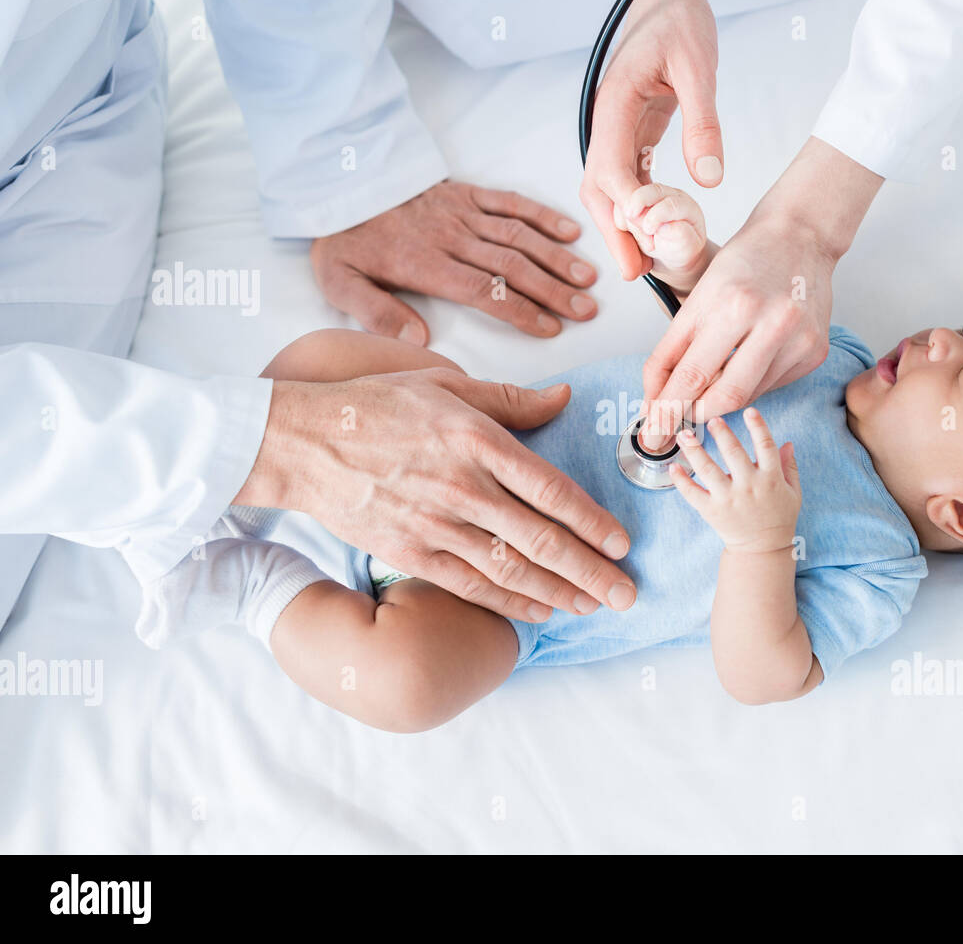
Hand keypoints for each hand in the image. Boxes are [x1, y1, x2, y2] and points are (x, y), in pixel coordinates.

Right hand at [236, 370, 637, 621]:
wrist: (302, 442)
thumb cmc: (375, 406)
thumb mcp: (444, 384)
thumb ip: (508, 399)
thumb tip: (563, 399)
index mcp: (476, 440)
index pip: (549, 488)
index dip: (591, 521)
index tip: (622, 543)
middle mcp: (462, 486)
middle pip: (541, 538)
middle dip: (590, 571)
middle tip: (627, 593)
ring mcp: (434, 524)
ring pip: (511, 568)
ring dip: (559, 592)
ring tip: (593, 605)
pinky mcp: (409, 551)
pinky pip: (470, 584)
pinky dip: (509, 602)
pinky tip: (540, 610)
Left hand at [310, 180, 598, 342]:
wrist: (337, 183)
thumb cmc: (343, 240)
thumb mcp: (340, 284)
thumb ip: (377, 314)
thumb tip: (420, 342)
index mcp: (425, 264)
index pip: (483, 291)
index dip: (520, 310)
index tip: (550, 328)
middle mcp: (451, 238)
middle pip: (511, 266)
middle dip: (553, 289)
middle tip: (586, 309)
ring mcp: (461, 212)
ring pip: (518, 236)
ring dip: (556, 257)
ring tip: (588, 278)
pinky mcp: (465, 193)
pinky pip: (509, 202)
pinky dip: (541, 216)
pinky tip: (568, 232)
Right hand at [579, 0, 722, 281]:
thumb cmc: (680, 20)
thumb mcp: (699, 66)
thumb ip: (703, 121)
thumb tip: (709, 177)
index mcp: (614, 103)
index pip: (611, 167)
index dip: (628, 207)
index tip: (647, 238)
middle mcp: (606, 121)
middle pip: (598, 188)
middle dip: (614, 231)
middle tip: (634, 271)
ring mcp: (615, 129)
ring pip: (607, 188)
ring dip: (622, 226)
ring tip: (642, 264)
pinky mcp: (630, 133)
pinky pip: (626, 177)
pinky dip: (635, 207)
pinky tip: (652, 231)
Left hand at [639, 137, 884, 450]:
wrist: (800, 237)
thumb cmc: (745, 261)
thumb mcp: (698, 296)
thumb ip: (674, 350)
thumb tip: (656, 400)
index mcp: (733, 303)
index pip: (691, 373)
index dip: (667, 409)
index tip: (652, 430)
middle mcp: (771, 322)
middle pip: (723, 397)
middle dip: (692, 415)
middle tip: (673, 423)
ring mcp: (798, 339)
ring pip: (747, 396)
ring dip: (719, 399)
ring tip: (708, 384)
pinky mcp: (815, 351)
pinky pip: (770, 386)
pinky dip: (749, 385)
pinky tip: (746, 363)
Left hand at [670, 408, 800, 553]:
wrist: (762, 549)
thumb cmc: (779, 517)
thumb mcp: (793, 492)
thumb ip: (789, 466)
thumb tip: (787, 442)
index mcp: (771, 478)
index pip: (765, 446)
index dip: (758, 427)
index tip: (749, 410)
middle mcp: (749, 486)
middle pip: (733, 454)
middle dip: (722, 434)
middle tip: (712, 418)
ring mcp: (729, 499)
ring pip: (709, 470)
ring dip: (695, 451)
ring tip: (683, 435)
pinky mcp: (712, 511)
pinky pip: (693, 494)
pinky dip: (682, 481)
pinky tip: (673, 466)